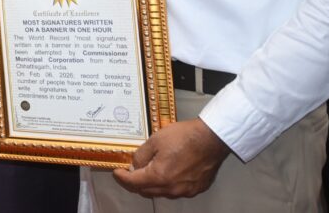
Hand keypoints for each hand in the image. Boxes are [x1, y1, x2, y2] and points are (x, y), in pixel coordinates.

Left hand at [113, 118, 230, 197]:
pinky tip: (167, 172)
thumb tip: (135, 165)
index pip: (134, 183)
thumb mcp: (155, 140)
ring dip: (151, 184)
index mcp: (159, 176)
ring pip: (161, 192)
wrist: (211, 138)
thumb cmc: (184, 137)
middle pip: (146, 191)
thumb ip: (141, 155)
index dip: (122, 178)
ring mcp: (185, 191)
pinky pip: (175, 191)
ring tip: (148, 170)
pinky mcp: (196, 189)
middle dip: (134, 183)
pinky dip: (166, 184)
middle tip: (130, 171)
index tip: (117, 172)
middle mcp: (172, 188)